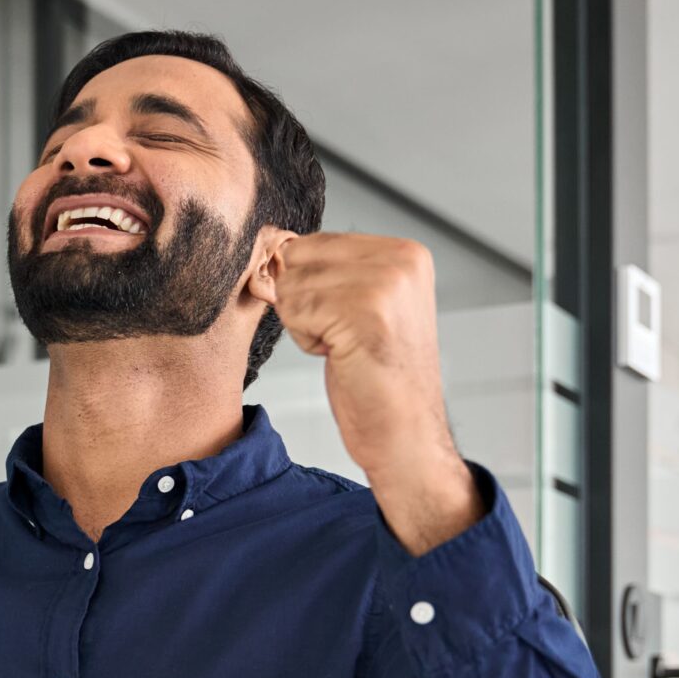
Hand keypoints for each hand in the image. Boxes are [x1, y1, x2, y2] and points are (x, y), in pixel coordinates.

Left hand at [248, 232, 482, 553]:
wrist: (406, 434)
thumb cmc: (379, 379)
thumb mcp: (363, 307)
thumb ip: (331, 272)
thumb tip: (271, 247)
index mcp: (407, 253)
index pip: (314, 243)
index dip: (309, 287)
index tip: (345, 321)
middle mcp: (401, 260)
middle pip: (298, 259)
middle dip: (305, 303)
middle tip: (346, 337)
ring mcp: (385, 284)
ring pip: (292, 286)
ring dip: (306, 324)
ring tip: (347, 348)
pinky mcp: (364, 311)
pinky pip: (295, 310)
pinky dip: (307, 340)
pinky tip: (342, 356)